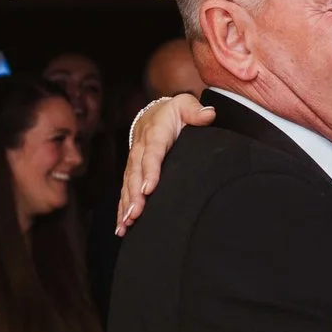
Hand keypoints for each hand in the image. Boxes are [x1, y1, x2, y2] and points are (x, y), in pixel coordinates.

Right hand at [118, 93, 217, 233]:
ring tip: (126, 224)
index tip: (149, 188)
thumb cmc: (173, 112)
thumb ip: (195, 111)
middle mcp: (140, 149)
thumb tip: (209, 115)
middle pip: (136, 174)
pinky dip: (122, 209)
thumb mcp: (185, 104)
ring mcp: (134, 162)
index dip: (150, 171)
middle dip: (134, 195)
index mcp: (155, 134)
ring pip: (128, 185)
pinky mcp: (131, 173)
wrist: (152, 114)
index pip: (153, 153)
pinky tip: (122, 227)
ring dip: (126, 205)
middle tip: (135, 214)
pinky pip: (125, 191)